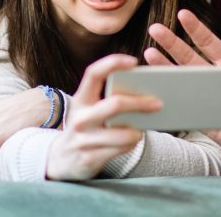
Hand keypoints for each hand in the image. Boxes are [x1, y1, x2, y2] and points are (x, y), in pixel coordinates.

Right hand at [46, 54, 161, 180]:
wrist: (63, 159)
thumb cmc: (85, 127)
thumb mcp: (88, 109)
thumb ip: (107, 99)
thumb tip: (142, 91)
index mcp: (80, 99)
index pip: (93, 74)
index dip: (113, 63)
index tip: (133, 61)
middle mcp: (80, 117)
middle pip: (115, 104)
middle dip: (140, 103)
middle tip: (158, 103)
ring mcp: (84, 139)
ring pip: (123, 133)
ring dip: (138, 130)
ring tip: (143, 127)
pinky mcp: (91, 158)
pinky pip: (121, 149)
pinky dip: (132, 143)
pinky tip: (134, 138)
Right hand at [146, 9, 220, 160]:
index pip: (210, 43)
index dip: (197, 29)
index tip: (183, 14)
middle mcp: (216, 78)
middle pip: (189, 57)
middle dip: (172, 43)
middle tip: (154, 28)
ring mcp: (210, 98)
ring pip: (183, 80)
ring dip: (166, 68)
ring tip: (149, 54)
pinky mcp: (208, 119)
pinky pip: (187, 108)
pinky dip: (172, 100)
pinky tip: (158, 91)